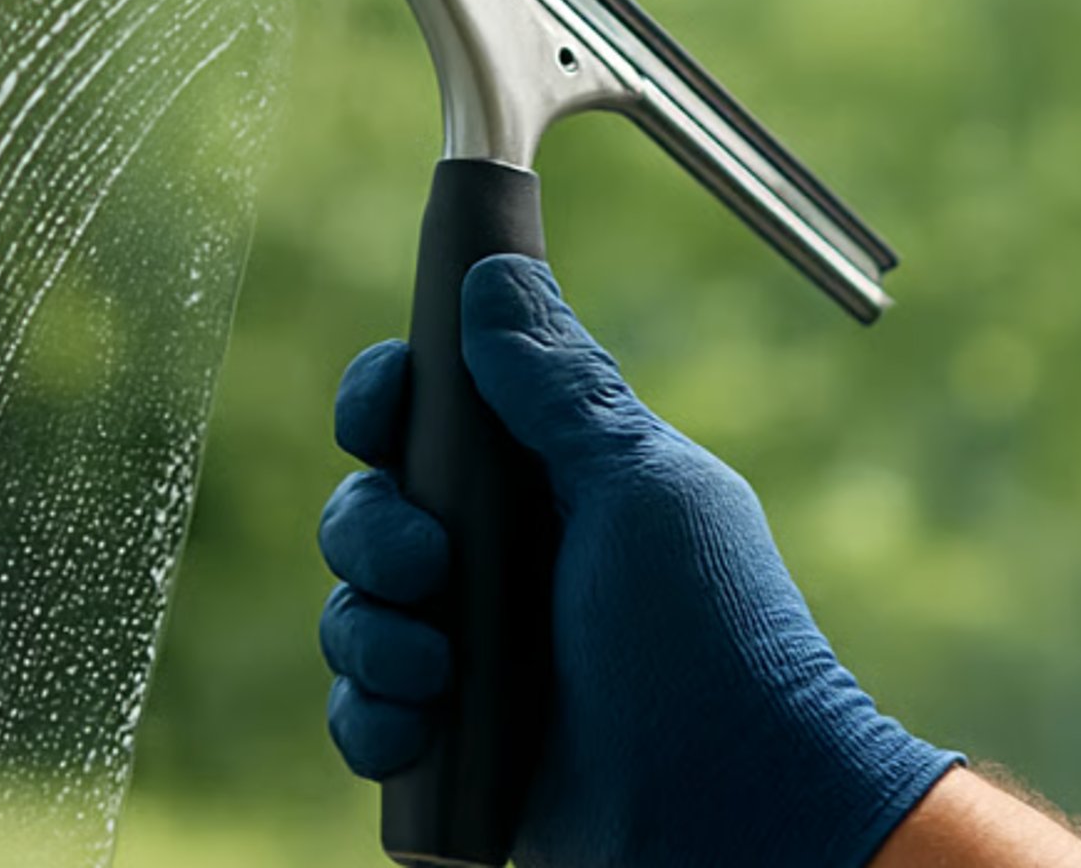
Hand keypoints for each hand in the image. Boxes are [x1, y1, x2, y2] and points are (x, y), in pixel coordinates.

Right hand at [318, 255, 960, 867]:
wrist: (728, 808)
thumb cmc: (706, 636)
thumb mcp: (637, 489)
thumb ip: (557, 386)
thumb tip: (496, 271)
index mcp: (551, 477)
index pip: (434, 406)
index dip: (388, 398)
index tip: (382, 413)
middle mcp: (503, 554)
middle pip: (371, 503)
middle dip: (372, 530)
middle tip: (428, 568)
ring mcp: (474, 649)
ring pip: (352, 609)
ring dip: (371, 634)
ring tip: (439, 674)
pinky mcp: (451, 738)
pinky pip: (359, 712)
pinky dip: (371, 721)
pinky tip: (419, 731)